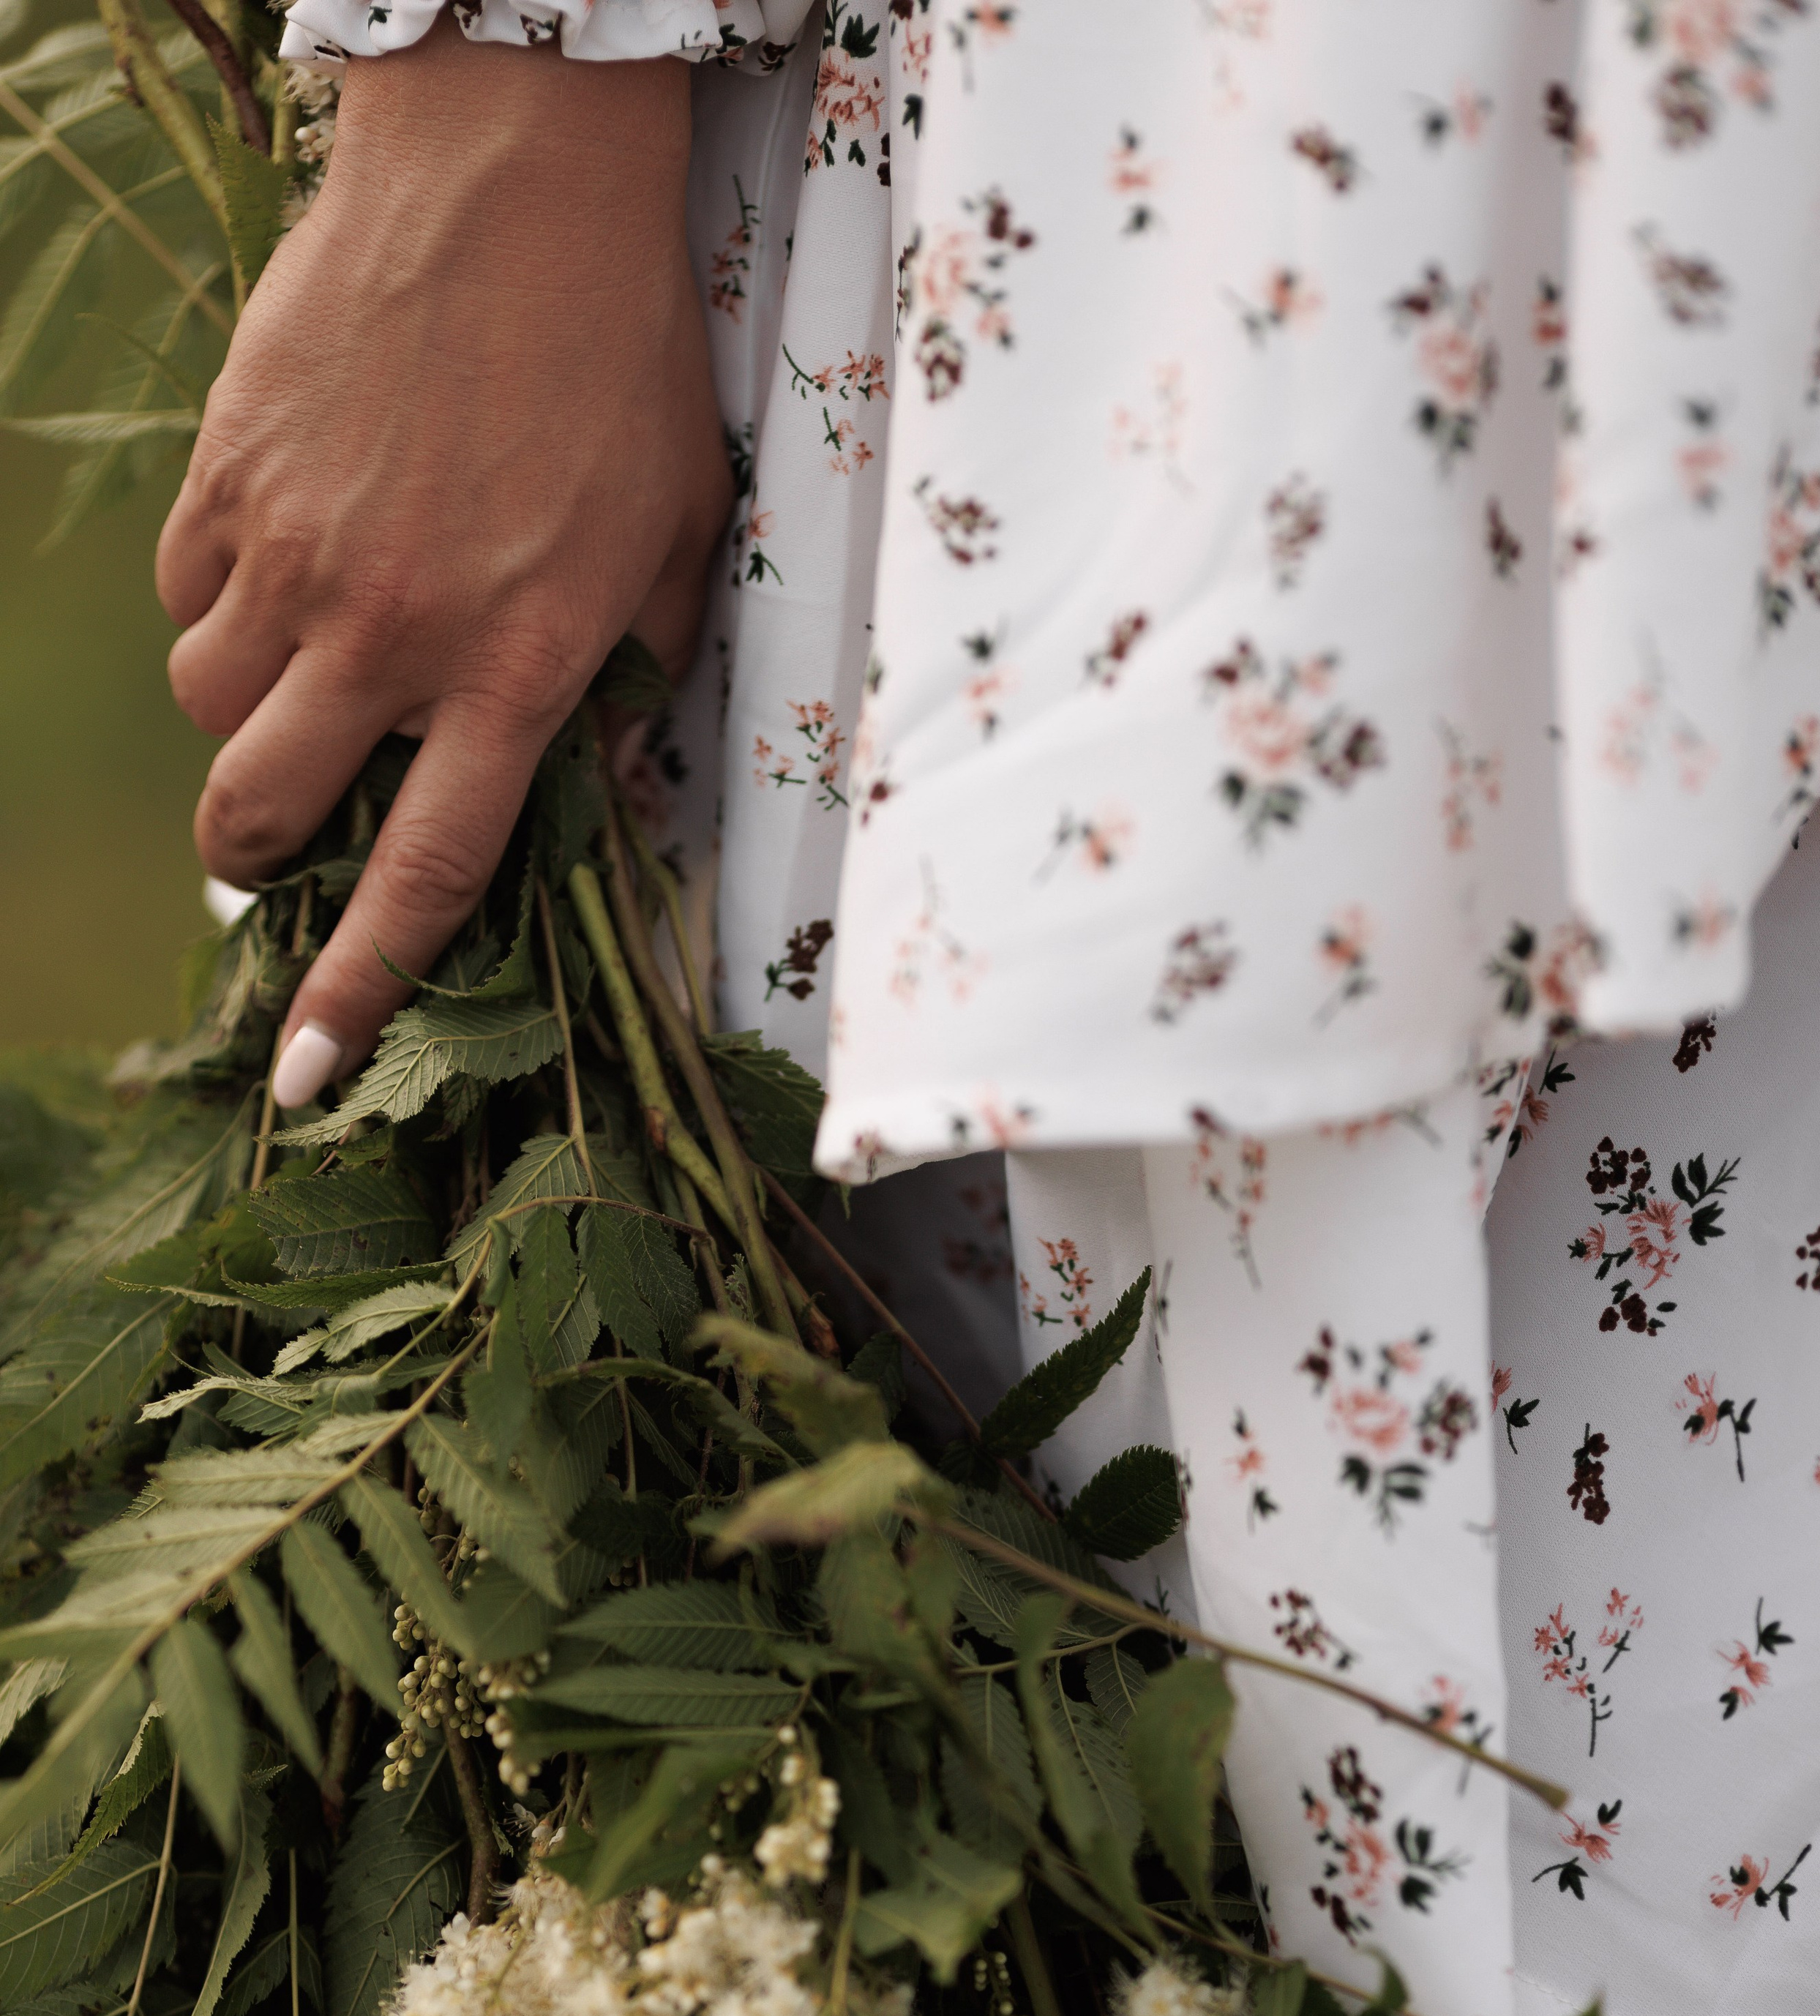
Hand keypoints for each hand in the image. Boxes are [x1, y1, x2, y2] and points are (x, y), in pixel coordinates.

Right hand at [157, 20, 730, 1106]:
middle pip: (258, 812)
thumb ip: (634, 669)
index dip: (360, 991)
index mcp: (517, 669)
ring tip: (308, 662)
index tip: (306, 1075)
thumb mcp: (674, 534)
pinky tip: (285, 554)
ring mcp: (295, 555)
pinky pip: (185, 595)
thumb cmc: (620, 360)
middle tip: (273, 844)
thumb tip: (604, 774)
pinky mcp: (229, 476)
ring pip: (208, 707)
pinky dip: (220, 605)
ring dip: (244, 719)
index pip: (425, 874)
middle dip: (250, 860)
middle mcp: (392, 635)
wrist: (515, 175)